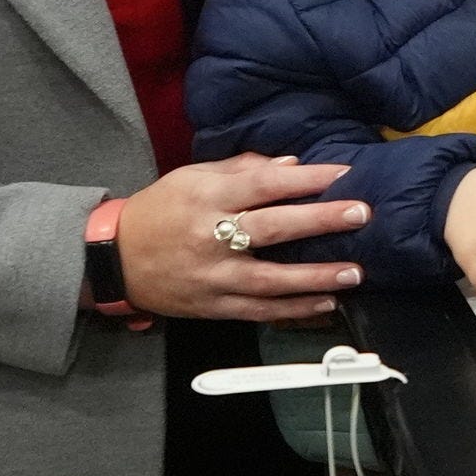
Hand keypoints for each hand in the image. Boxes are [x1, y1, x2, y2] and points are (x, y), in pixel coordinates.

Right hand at [115, 155, 366, 321]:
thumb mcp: (191, 178)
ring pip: (271, 279)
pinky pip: (260, 310)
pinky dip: (294, 309)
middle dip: (320, 221)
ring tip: (354, 272)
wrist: (114, 259)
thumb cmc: (159, 211)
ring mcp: (213, 276)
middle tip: (360, 214)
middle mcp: (210, 236)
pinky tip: (326, 303)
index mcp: (206, 198)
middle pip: (272, 228)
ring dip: (316, 276)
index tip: (341, 174)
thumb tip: (292, 164)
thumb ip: (241, 170)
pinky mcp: (214, 305)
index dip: (304, 180)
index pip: (262, 184)